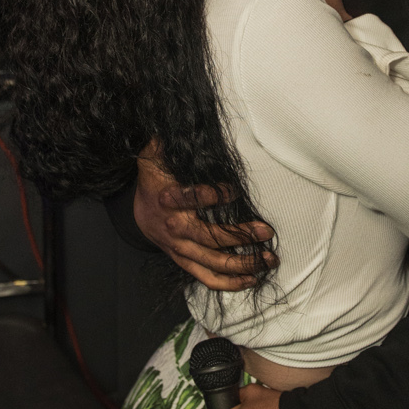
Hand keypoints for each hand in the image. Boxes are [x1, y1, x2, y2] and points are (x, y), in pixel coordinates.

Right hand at [133, 137, 274, 289]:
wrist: (140, 213)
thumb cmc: (158, 181)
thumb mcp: (157, 156)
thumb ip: (167, 144)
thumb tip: (173, 125)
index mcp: (168, 199)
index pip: (190, 198)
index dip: (212, 196)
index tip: (234, 190)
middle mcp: (175, 228)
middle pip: (210, 236)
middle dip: (241, 236)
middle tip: (266, 231)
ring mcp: (181, 249)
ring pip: (213, 262)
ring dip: (243, 263)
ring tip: (268, 258)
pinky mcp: (185, 263)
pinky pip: (207, 278)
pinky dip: (230, 283)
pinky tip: (252, 279)